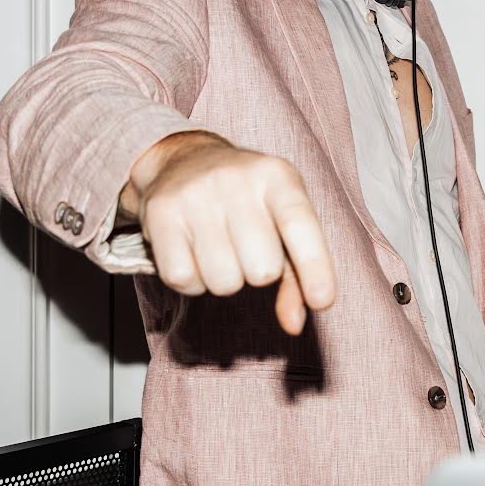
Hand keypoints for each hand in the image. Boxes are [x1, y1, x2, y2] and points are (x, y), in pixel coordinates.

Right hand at [119, 131, 335, 333]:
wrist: (184, 160)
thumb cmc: (248, 202)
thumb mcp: (283, 222)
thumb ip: (298, 274)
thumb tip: (294, 324)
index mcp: (277, 176)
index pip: (300, 224)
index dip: (315, 267)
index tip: (323, 302)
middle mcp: (236, 179)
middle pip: (262, 270)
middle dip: (258, 273)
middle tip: (246, 248)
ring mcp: (195, 194)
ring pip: (223, 282)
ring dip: (225, 280)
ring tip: (219, 248)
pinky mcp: (160, 213)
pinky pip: (183, 280)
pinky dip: (192, 282)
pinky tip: (192, 253)